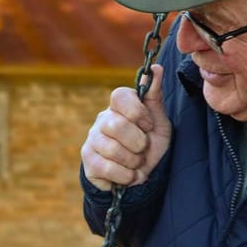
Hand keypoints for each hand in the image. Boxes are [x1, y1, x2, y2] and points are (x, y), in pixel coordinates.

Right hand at [81, 64, 170, 190]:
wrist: (138, 177)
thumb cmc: (149, 146)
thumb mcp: (159, 122)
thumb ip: (155, 96)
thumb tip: (156, 68)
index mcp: (119, 107)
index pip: (119, 95)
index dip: (137, 112)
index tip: (148, 125)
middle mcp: (102, 120)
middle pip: (116, 125)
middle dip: (138, 143)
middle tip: (143, 149)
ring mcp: (92, 140)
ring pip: (112, 149)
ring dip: (133, 161)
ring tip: (136, 163)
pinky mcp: (88, 161)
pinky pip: (107, 168)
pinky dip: (125, 175)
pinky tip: (128, 174)